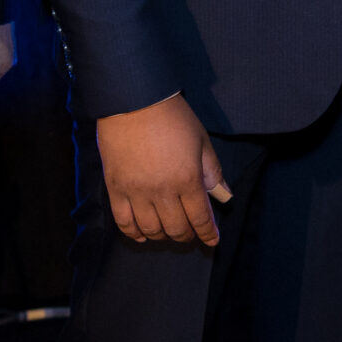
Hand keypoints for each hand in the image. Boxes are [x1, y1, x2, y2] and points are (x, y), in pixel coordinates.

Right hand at [97, 93, 232, 246]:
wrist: (133, 100)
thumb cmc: (173, 117)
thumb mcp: (201, 140)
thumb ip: (213, 171)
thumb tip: (225, 196)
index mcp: (188, 179)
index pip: (200, 218)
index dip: (208, 233)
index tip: (212, 241)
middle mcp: (163, 191)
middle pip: (176, 228)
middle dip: (187, 235)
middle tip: (191, 233)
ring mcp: (137, 192)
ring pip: (151, 230)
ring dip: (163, 235)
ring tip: (168, 230)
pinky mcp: (116, 189)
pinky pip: (124, 222)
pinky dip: (134, 234)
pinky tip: (142, 235)